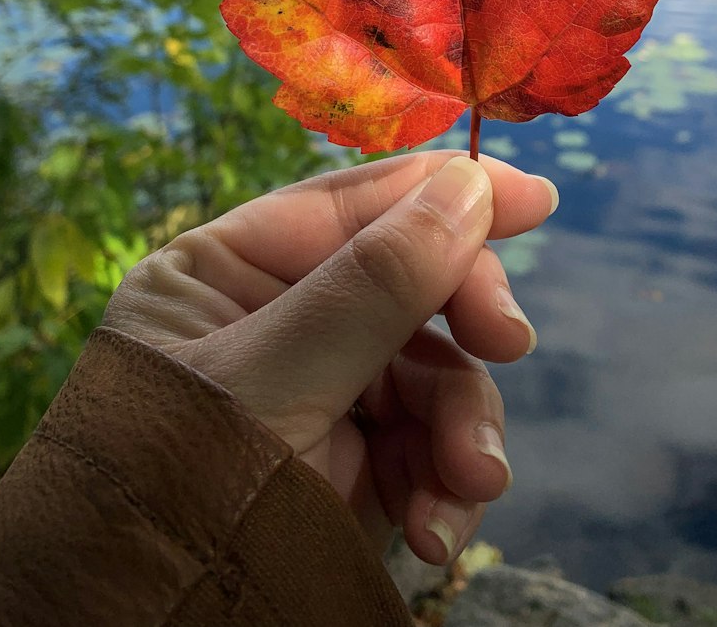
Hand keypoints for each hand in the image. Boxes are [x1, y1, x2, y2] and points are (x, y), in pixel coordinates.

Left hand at [102, 151, 556, 563]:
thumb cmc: (178, 491)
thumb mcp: (271, 380)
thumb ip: (372, 283)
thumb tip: (466, 186)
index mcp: (226, 270)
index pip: (350, 205)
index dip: (446, 194)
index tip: (538, 196)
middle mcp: (276, 321)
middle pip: (408, 284)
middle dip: (464, 321)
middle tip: (508, 342)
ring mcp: (317, 395)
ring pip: (431, 372)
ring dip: (464, 427)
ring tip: (472, 480)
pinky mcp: (349, 468)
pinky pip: (426, 448)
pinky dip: (447, 485)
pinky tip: (438, 530)